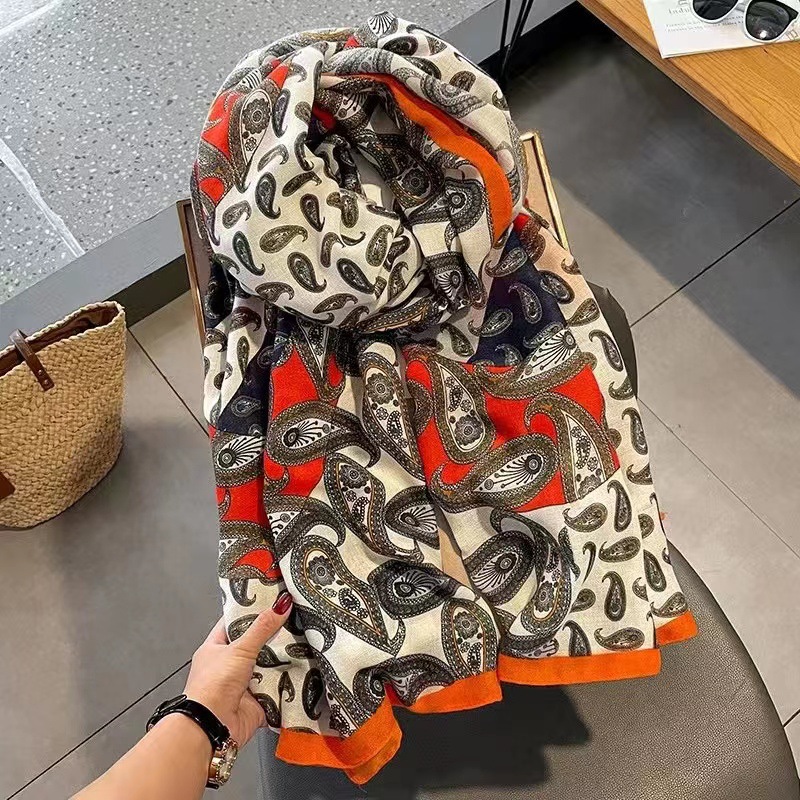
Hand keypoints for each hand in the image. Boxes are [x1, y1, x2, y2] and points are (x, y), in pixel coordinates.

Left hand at [183, 591, 292, 745]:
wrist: (212, 728)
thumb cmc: (212, 687)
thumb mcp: (239, 649)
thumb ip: (262, 627)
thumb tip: (281, 604)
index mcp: (216, 648)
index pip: (235, 621)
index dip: (252, 609)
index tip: (271, 599)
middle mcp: (229, 665)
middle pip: (256, 644)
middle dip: (275, 637)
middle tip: (296, 620)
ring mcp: (244, 684)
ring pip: (269, 666)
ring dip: (283, 660)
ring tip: (304, 642)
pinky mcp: (258, 702)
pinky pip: (278, 689)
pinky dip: (288, 684)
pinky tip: (303, 672)